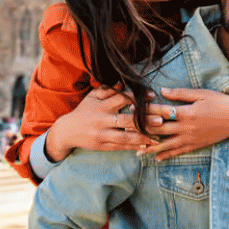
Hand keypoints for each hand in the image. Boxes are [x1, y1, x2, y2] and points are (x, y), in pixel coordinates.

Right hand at [45, 85, 161, 161]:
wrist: (67, 131)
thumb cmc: (83, 111)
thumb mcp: (93, 97)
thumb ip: (108, 90)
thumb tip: (123, 82)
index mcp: (102, 106)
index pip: (122, 99)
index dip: (138, 97)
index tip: (152, 96)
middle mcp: (103, 120)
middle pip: (127, 120)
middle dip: (144, 121)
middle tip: (161, 120)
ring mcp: (103, 135)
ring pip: (125, 137)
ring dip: (142, 138)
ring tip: (158, 138)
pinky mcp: (103, 146)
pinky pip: (120, 147)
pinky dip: (133, 147)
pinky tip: (145, 146)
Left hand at [139, 88, 228, 160]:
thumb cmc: (220, 102)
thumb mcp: (200, 94)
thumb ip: (180, 94)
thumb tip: (162, 91)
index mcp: (186, 112)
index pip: (160, 112)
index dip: (145, 110)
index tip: (132, 109)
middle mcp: (185, 127)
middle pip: (159, 130)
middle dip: (141, 131)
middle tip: (126, 132)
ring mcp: (190, 138)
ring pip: (166, 145)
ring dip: (150, 148)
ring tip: (137, 151)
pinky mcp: (196, 144)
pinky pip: (178, 152)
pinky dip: (167, 155)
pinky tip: (157, 158)